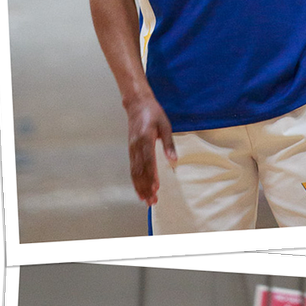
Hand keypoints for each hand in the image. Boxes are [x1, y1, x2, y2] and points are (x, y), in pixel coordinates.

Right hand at [124, 88, 178, 205]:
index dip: (152, 176)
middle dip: (145, 187)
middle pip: (140, 170)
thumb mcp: (165, 126)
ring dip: (139, 186)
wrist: (137, 103)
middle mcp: (136, 146)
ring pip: (134, 171)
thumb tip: (174, 161)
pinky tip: (139, 188)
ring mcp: (132, 148)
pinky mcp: (131, 149)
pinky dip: (135, 179)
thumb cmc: (153, 113)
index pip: (149, 162)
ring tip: (145, 200)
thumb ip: (169, 144)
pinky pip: (132, 167)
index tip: (155, 188)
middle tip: (151, 201)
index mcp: (145, 139)